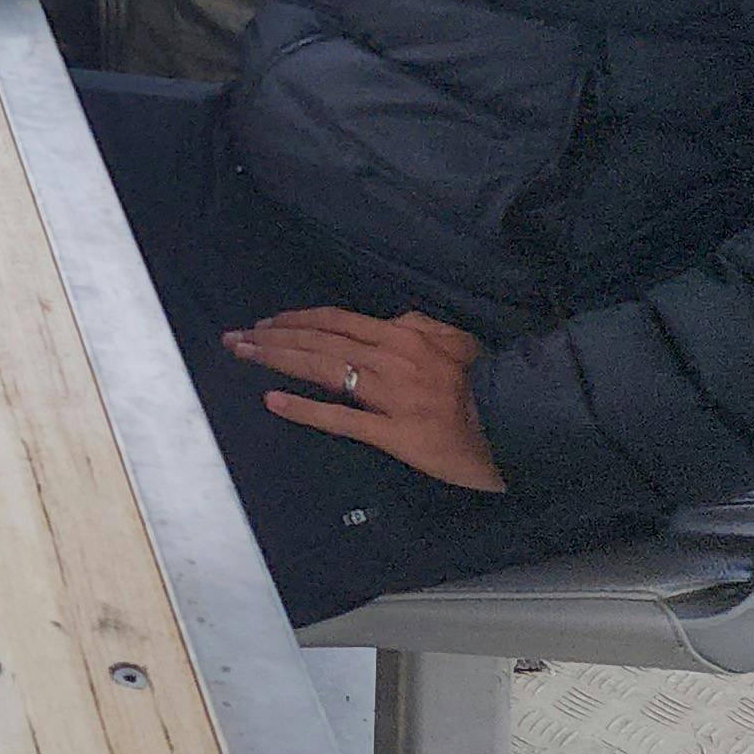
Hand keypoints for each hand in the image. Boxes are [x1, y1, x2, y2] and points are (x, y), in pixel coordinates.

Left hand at [226, 309, 504, 491]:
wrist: (518, 426)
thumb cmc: (488, 385)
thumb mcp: (457, 341)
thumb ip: (420, 326)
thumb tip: (388, 320)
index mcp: (404, 336)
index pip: (336, 321)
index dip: (297, 320)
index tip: (267, 324)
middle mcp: (392, 359)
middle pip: (319, 340)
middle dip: (273, 337)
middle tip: (235, 338)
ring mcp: (391, 396)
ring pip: (323, 370)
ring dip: (278, 360)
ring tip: (243, 355)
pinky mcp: (396, 433)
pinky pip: (343, 418)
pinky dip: (306, 408)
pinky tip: (275, 401)